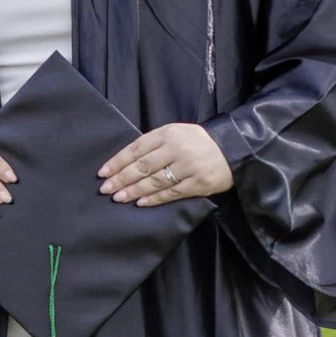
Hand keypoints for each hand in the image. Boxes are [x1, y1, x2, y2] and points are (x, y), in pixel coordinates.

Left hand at [98, 123, 233, 204]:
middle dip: (121, 179)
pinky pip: (171, 193)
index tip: (103, 173)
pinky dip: (154, 198)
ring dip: (134, 190)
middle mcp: (176, 149)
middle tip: (106, 189)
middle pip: (142, 166)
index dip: (118, 161)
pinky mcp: (197, 183)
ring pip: (154, 181)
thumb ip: (154, 144)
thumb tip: (127, 162)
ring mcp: (187, 167)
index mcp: (168, 133)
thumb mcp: (176, 133)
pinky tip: (140, 202)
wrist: (233, 148)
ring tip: (119, 197)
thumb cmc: (198, 142)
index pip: (136, 148)